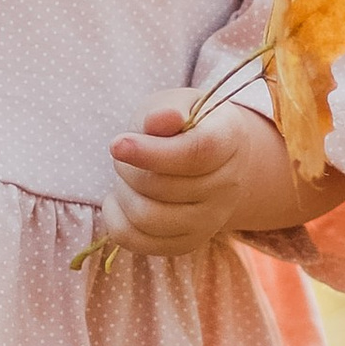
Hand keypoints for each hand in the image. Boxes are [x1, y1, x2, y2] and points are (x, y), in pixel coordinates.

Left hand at [100, 90, 304, 258]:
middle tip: (123, 148)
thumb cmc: (185, 124)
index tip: (117, 143)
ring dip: (122, 192)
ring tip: (124, 175)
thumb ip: (166, 110)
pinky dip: (116, 220)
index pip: (196, 154)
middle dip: (128, 166)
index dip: (153, 152)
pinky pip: (138, 241)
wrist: (210, 159)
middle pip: (163, 187)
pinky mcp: (187, 242)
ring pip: (148, 218)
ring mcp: (210, 220)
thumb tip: (159, 120)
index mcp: (228, 139)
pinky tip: (117, 199)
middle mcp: (228, 186)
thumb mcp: (176, 103)